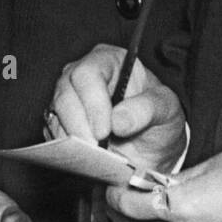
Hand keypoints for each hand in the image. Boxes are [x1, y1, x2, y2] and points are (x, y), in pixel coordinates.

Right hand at [50, 44, 186, 173]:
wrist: (152, 147)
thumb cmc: (159, 117)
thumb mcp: (166, 109)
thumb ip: (147, 109)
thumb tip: (118, 121)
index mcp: (109, 61)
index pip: (88, 73)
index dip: (93, 102)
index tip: (104, 131)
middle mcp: (83, 77)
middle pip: (65, 94)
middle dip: (79, 125)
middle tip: (97, 149)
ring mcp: (69, 100)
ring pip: (55, 116)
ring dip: (73, 140)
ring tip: (95, 158)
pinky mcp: (61, 125)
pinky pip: (54, 136)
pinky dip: (67, 151)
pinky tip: (86, 160)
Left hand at [107, 149, 221, 221]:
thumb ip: (189, 175)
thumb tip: (174, 182)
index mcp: (183, 207)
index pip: (129, 206)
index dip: (118, 194)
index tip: (115, 188)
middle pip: (156, 220)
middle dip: (160, 204)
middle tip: (178, 186)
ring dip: (189, 218)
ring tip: (220, 199)